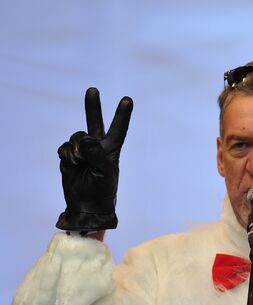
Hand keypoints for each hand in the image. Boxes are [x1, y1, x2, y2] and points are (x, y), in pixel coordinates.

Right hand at [56, 87, 132, 230]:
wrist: (86, 205)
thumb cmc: (102, 190)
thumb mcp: (105, 172)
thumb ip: (96, 154)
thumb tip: (85, 140)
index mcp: (112, 150)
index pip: (118, 129)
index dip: (122, 115)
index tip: (127, 99)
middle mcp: (97, 147)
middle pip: (94, 123)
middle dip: (92, 107)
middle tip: (93, 90)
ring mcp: (82, 151)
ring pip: (76, 137)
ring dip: (77, 149)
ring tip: (81, 162)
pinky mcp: (68, 156)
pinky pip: (64, 148)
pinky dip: (67, 155)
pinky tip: (72, 164)